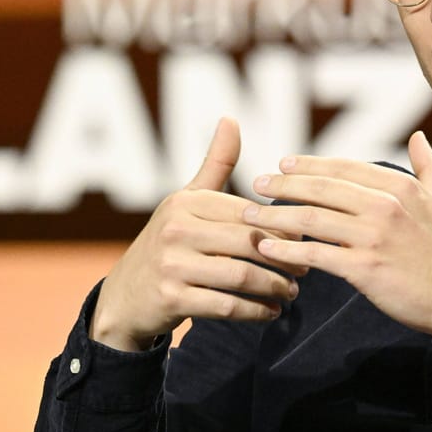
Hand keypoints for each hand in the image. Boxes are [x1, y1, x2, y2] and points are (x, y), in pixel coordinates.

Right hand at [91, 117, 303, 351]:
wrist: (125, 296)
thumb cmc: (168, 241)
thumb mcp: (187, 200)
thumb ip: (216, 164)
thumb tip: (231, 119)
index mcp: (186, 202)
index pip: (248, 212)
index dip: (282, 227)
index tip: (304, 239)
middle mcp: (176, 229)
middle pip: (249, 243)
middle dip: (284, 258)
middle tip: (305, 269)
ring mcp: (172, 265)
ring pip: (242, 276)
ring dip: (274, 288)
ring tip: (291, 292)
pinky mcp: (172, 299)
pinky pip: (226, 306)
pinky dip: (255, 311)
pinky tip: (271, 312)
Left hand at [244, 131, 431, 362]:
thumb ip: (428, 166)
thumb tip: (418, 136)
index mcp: (401, 186)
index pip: (344, 168)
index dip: (310, 165)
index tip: (284, 163)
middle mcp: (385, 205)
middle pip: (321, 188)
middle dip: (283, 184)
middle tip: (257, 183)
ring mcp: (373, 237)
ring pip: (312, 218)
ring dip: (275, 216)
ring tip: (249, 215)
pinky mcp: (364, 269)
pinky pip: (315, 254)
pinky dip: (287, 250)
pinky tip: (267, 249)